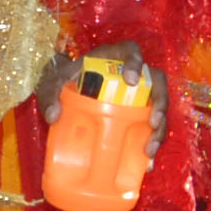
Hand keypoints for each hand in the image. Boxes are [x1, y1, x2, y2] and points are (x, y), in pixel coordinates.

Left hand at [35, 43, 173, 143]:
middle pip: (156, 81)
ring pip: (159, 106)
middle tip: (153, 122)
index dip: (135, 62)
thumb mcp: (52, 84)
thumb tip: (54, 115)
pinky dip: (151, 142)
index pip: (130, 50)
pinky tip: (146, 161)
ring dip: (159, 128)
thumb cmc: (62, 82)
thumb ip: (49, 95)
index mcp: (111, 58)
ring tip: (149, 149)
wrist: (64, 94)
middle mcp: (131, 74)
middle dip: (160, 102)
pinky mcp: (138, 113)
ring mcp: (138, 94)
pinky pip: (151, 126)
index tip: (131, 80)